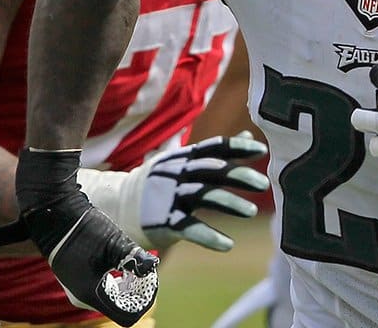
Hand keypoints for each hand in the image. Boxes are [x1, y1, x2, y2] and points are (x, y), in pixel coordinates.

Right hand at [0, 148, 157, 326]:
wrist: (55, 213)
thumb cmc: (85, 227)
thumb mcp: (114, 241)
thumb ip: (135, 257)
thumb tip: (154, 265)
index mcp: (90, 294)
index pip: (126, 316)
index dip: (143, 301)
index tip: (150, 280)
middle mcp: (82, 298)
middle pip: (120, 308)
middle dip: (136, 293)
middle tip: (144, 271)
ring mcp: (78, 290)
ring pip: (111, 300)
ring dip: (127, 287)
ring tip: (132, 266)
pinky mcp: (78, 281)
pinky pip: (102, 291)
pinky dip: (116, 282)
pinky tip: (120, 265)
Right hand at [87, 133, 269, 251]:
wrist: (114, 207)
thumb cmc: (158, 185)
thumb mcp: (183, 163)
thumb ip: (215, 153)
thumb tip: (247, 134)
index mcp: (182, 158)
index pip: (213, 147)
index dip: (237, 147)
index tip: (260, 150)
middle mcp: (176, 174)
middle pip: (212, 170)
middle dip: (238, 175)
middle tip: (263, 182)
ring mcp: (168, 197)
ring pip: (204, 196)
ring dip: (230, 203)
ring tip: (251, 211)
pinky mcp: (162, 222)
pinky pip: (190, 228)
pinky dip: (210, 237)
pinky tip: (227, 244)